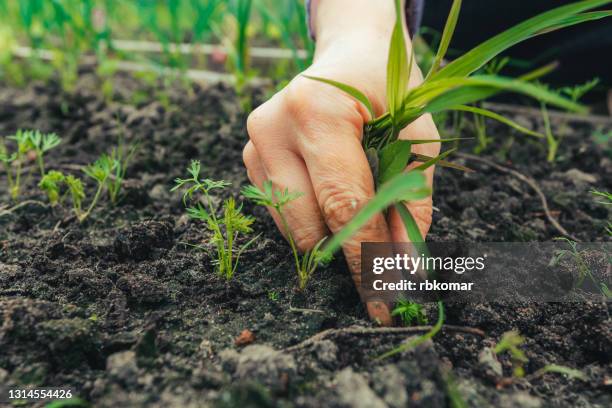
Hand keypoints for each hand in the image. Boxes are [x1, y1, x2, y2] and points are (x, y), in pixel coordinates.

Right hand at [243, 0, 439, 324]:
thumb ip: (411, 202)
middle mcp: (273, 127)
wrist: (349, 54)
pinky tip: (330, 191)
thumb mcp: (417, 137)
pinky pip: (280, 213)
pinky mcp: (248, 156)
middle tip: (382, 269)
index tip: (383, 301)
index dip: (366, 258)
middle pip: (308, 225)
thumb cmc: (389, 90)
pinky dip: (311, 218)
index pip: (343, 204)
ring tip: (359, 205)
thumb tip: (403, 267)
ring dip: (330, 234)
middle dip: (348, 254)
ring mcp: (254, 142)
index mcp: (316, 111)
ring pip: (290, 226)